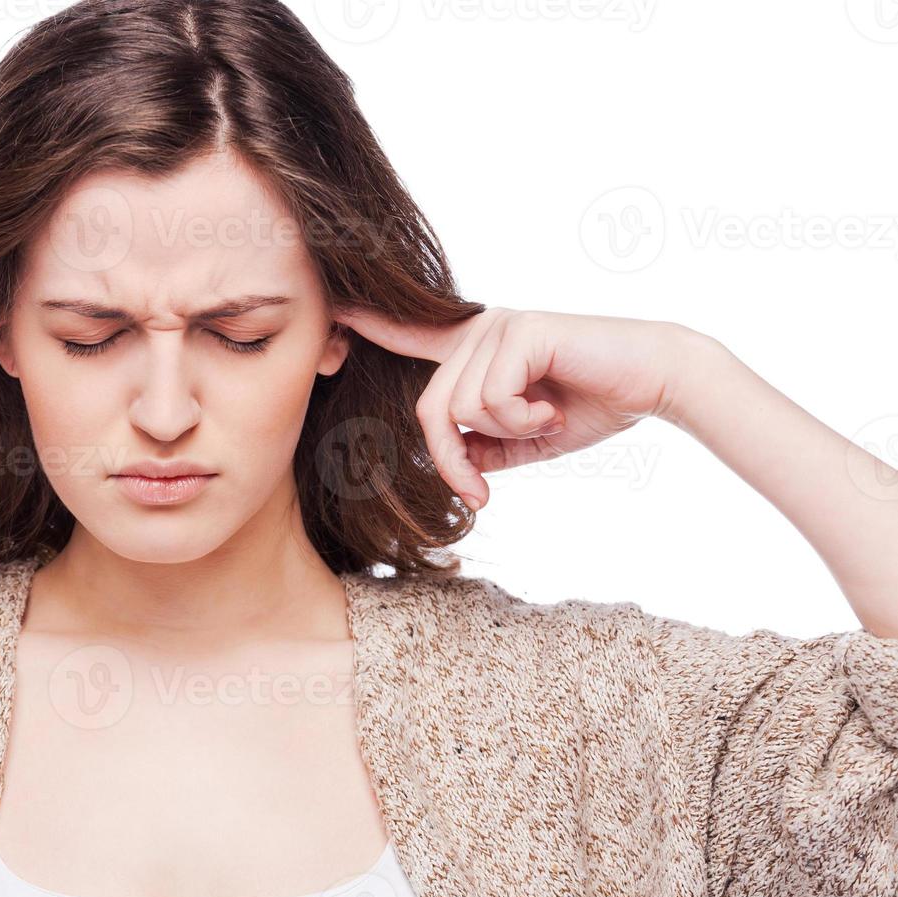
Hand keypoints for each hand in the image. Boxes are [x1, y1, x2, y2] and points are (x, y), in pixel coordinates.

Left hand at [332, 306, 699, 509]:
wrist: (656, 383)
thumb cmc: (593, 404)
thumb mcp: (525, 438)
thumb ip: (482, 447)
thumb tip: (450, 464)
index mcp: (476, 348)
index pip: (411, 336)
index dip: (371, 326)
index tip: (332, 310)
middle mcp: (480, 329)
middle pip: (431, 409)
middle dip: (451, 461)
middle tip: (482, 493)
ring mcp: (498, 326)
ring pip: (460, 408)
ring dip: (505, 432)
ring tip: (546, 415)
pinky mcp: (519, 331)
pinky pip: (489, 400)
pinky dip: (522, 418)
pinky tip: (554, 404)